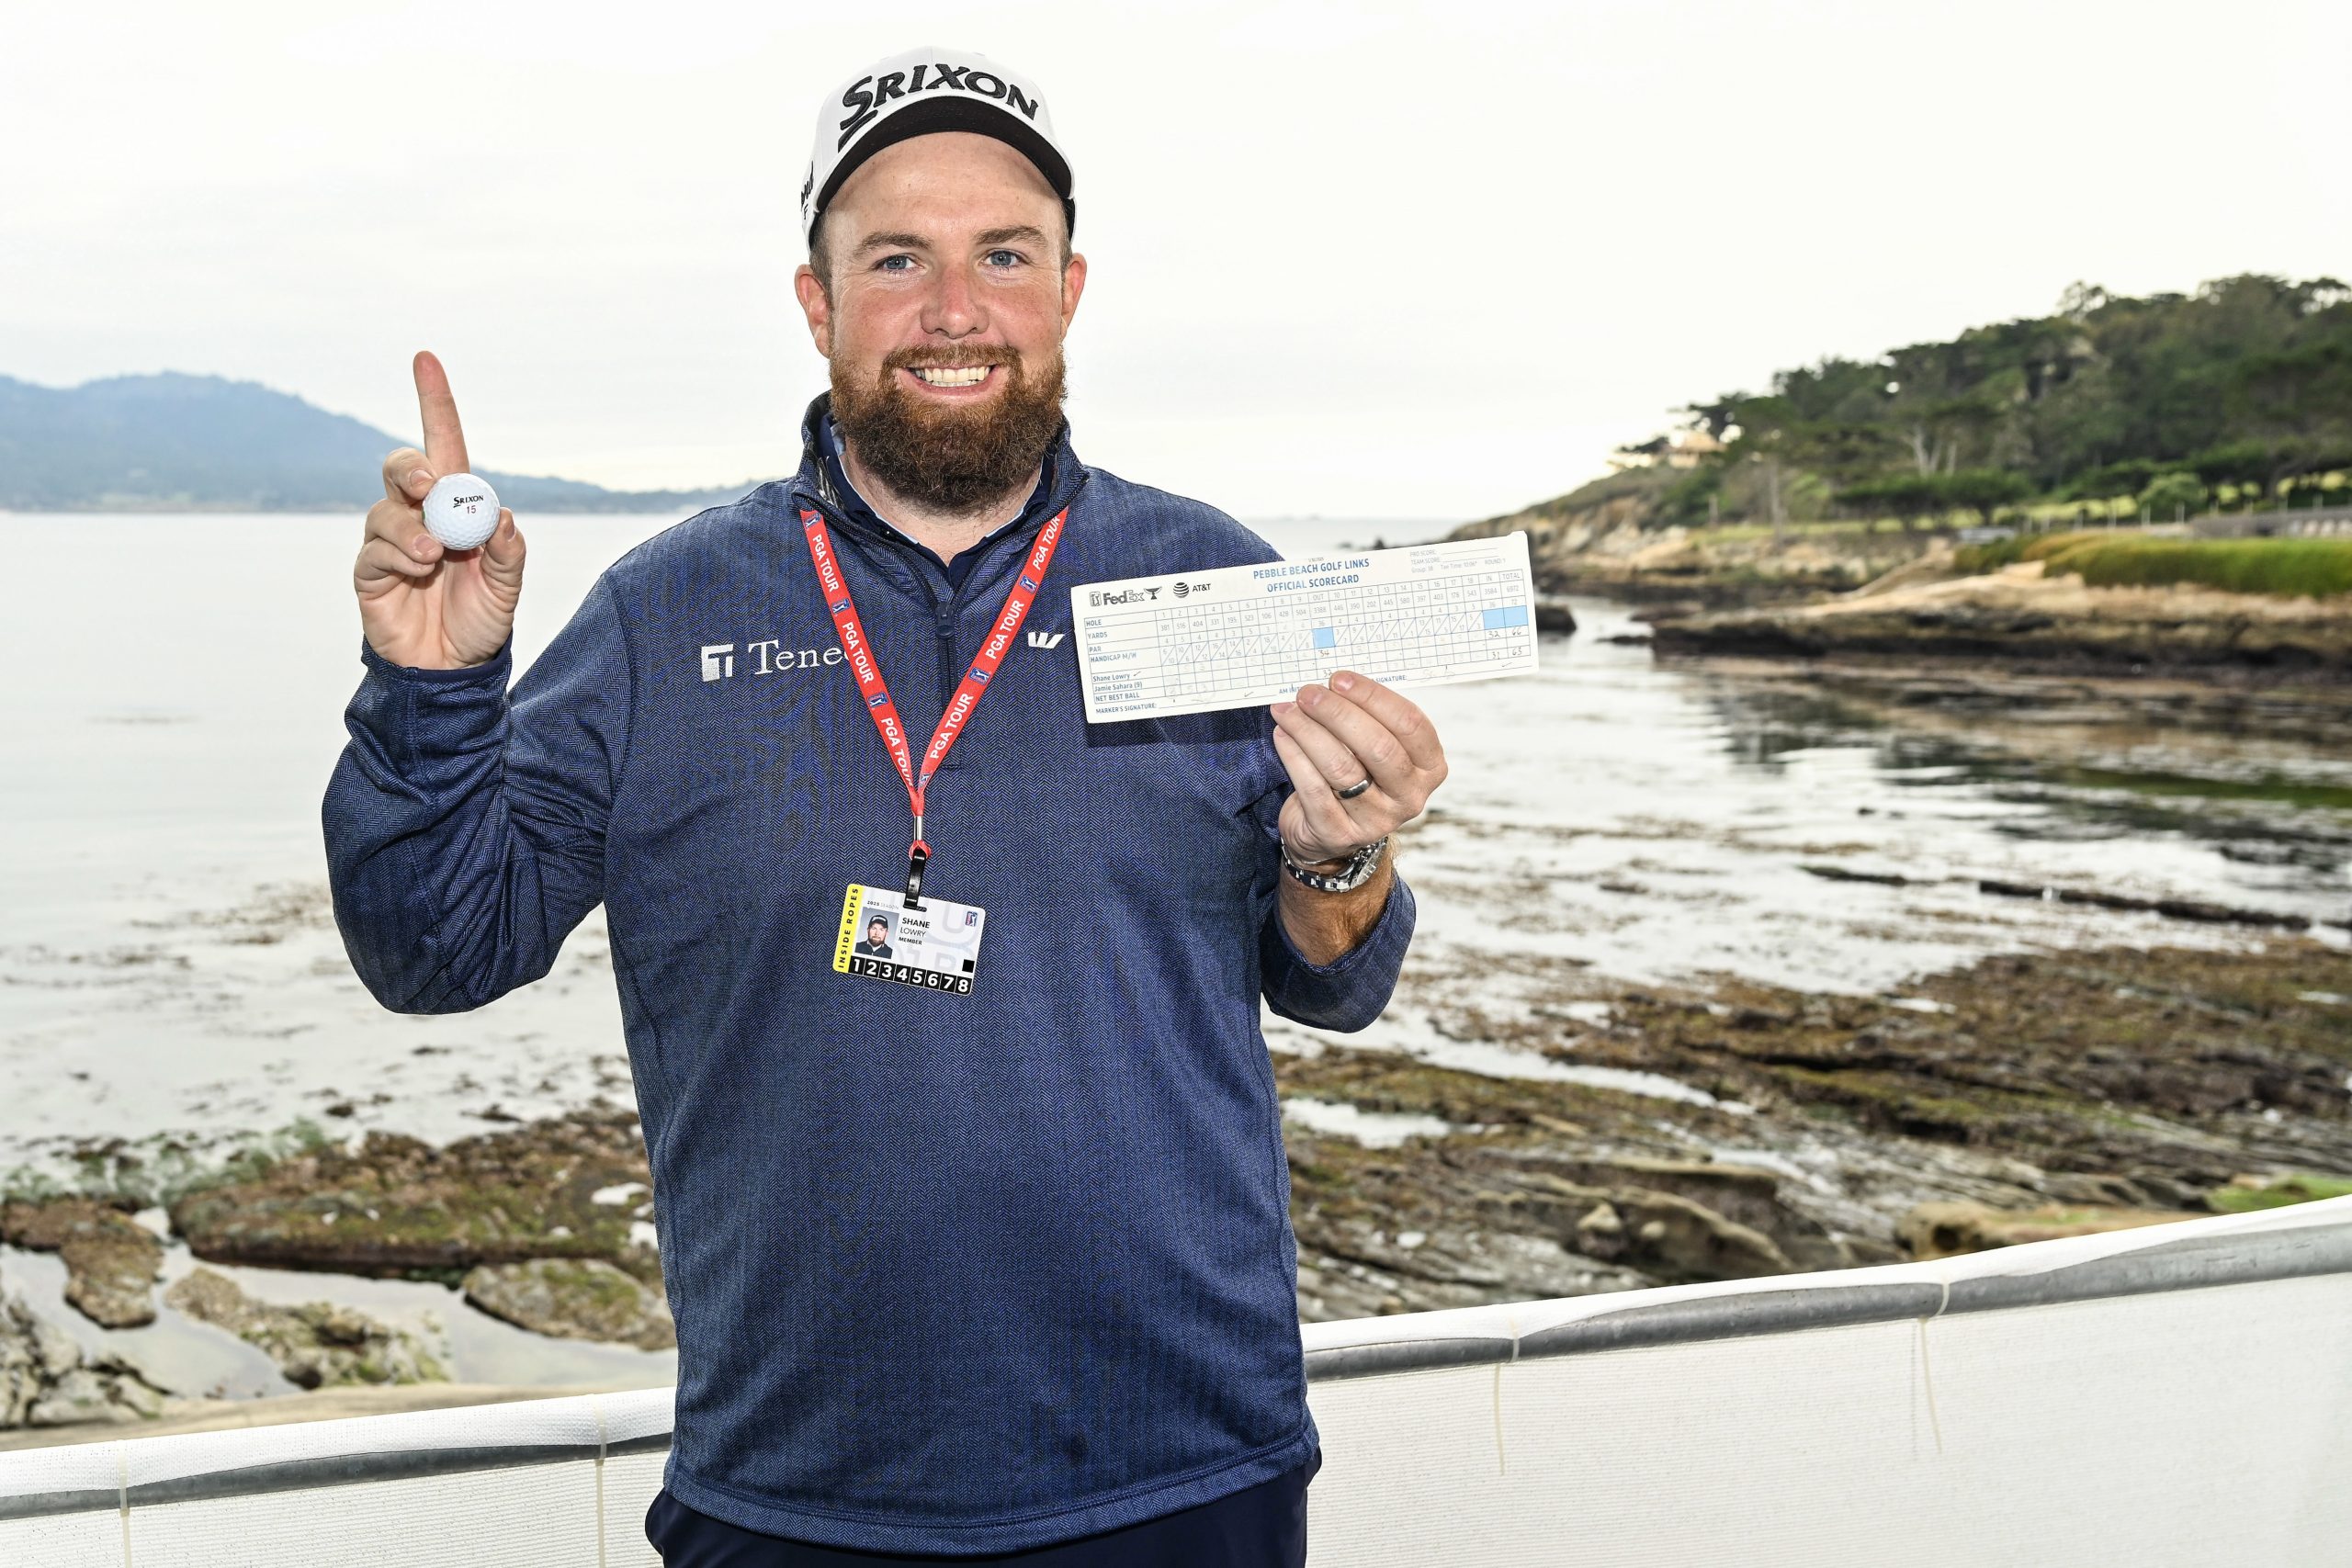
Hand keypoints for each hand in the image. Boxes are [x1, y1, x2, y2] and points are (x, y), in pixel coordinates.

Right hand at [355, 351, 524, 668]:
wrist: (453, 670)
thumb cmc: (482, 621)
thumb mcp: (508, 587)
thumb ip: (510, 552)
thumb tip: (501, 514)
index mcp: (457, 507)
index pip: (442, 444)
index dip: (433, 401)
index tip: (425, 358)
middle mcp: (418, 515)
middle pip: (401, 468)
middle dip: (411, 467)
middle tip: (429, 483)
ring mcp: (390, 541)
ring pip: (386, 510)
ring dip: (412, 527)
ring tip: (435, 555)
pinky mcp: (370, 571)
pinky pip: (374, 550)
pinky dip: (398, 555)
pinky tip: (418, 570)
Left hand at [1269, 671, 1447, 866]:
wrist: (1330, 832)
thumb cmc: (1357, 775)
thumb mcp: (1374, 748)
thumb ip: (1366, 718)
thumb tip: (1331, 684)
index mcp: (1429, 766)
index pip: (1409, 723)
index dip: (1372, 696)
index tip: (1339, 679)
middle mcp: (1410, 796)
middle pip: (1377, 746)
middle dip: (1337, 713)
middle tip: (1308, 694)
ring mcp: (1377, 820)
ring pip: (1341, 767)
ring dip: (1308, 731)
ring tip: (1287, 711)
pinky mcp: (1339, 834)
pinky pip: (1313, 788)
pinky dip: (1294, 756)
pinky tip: (1283, 735)